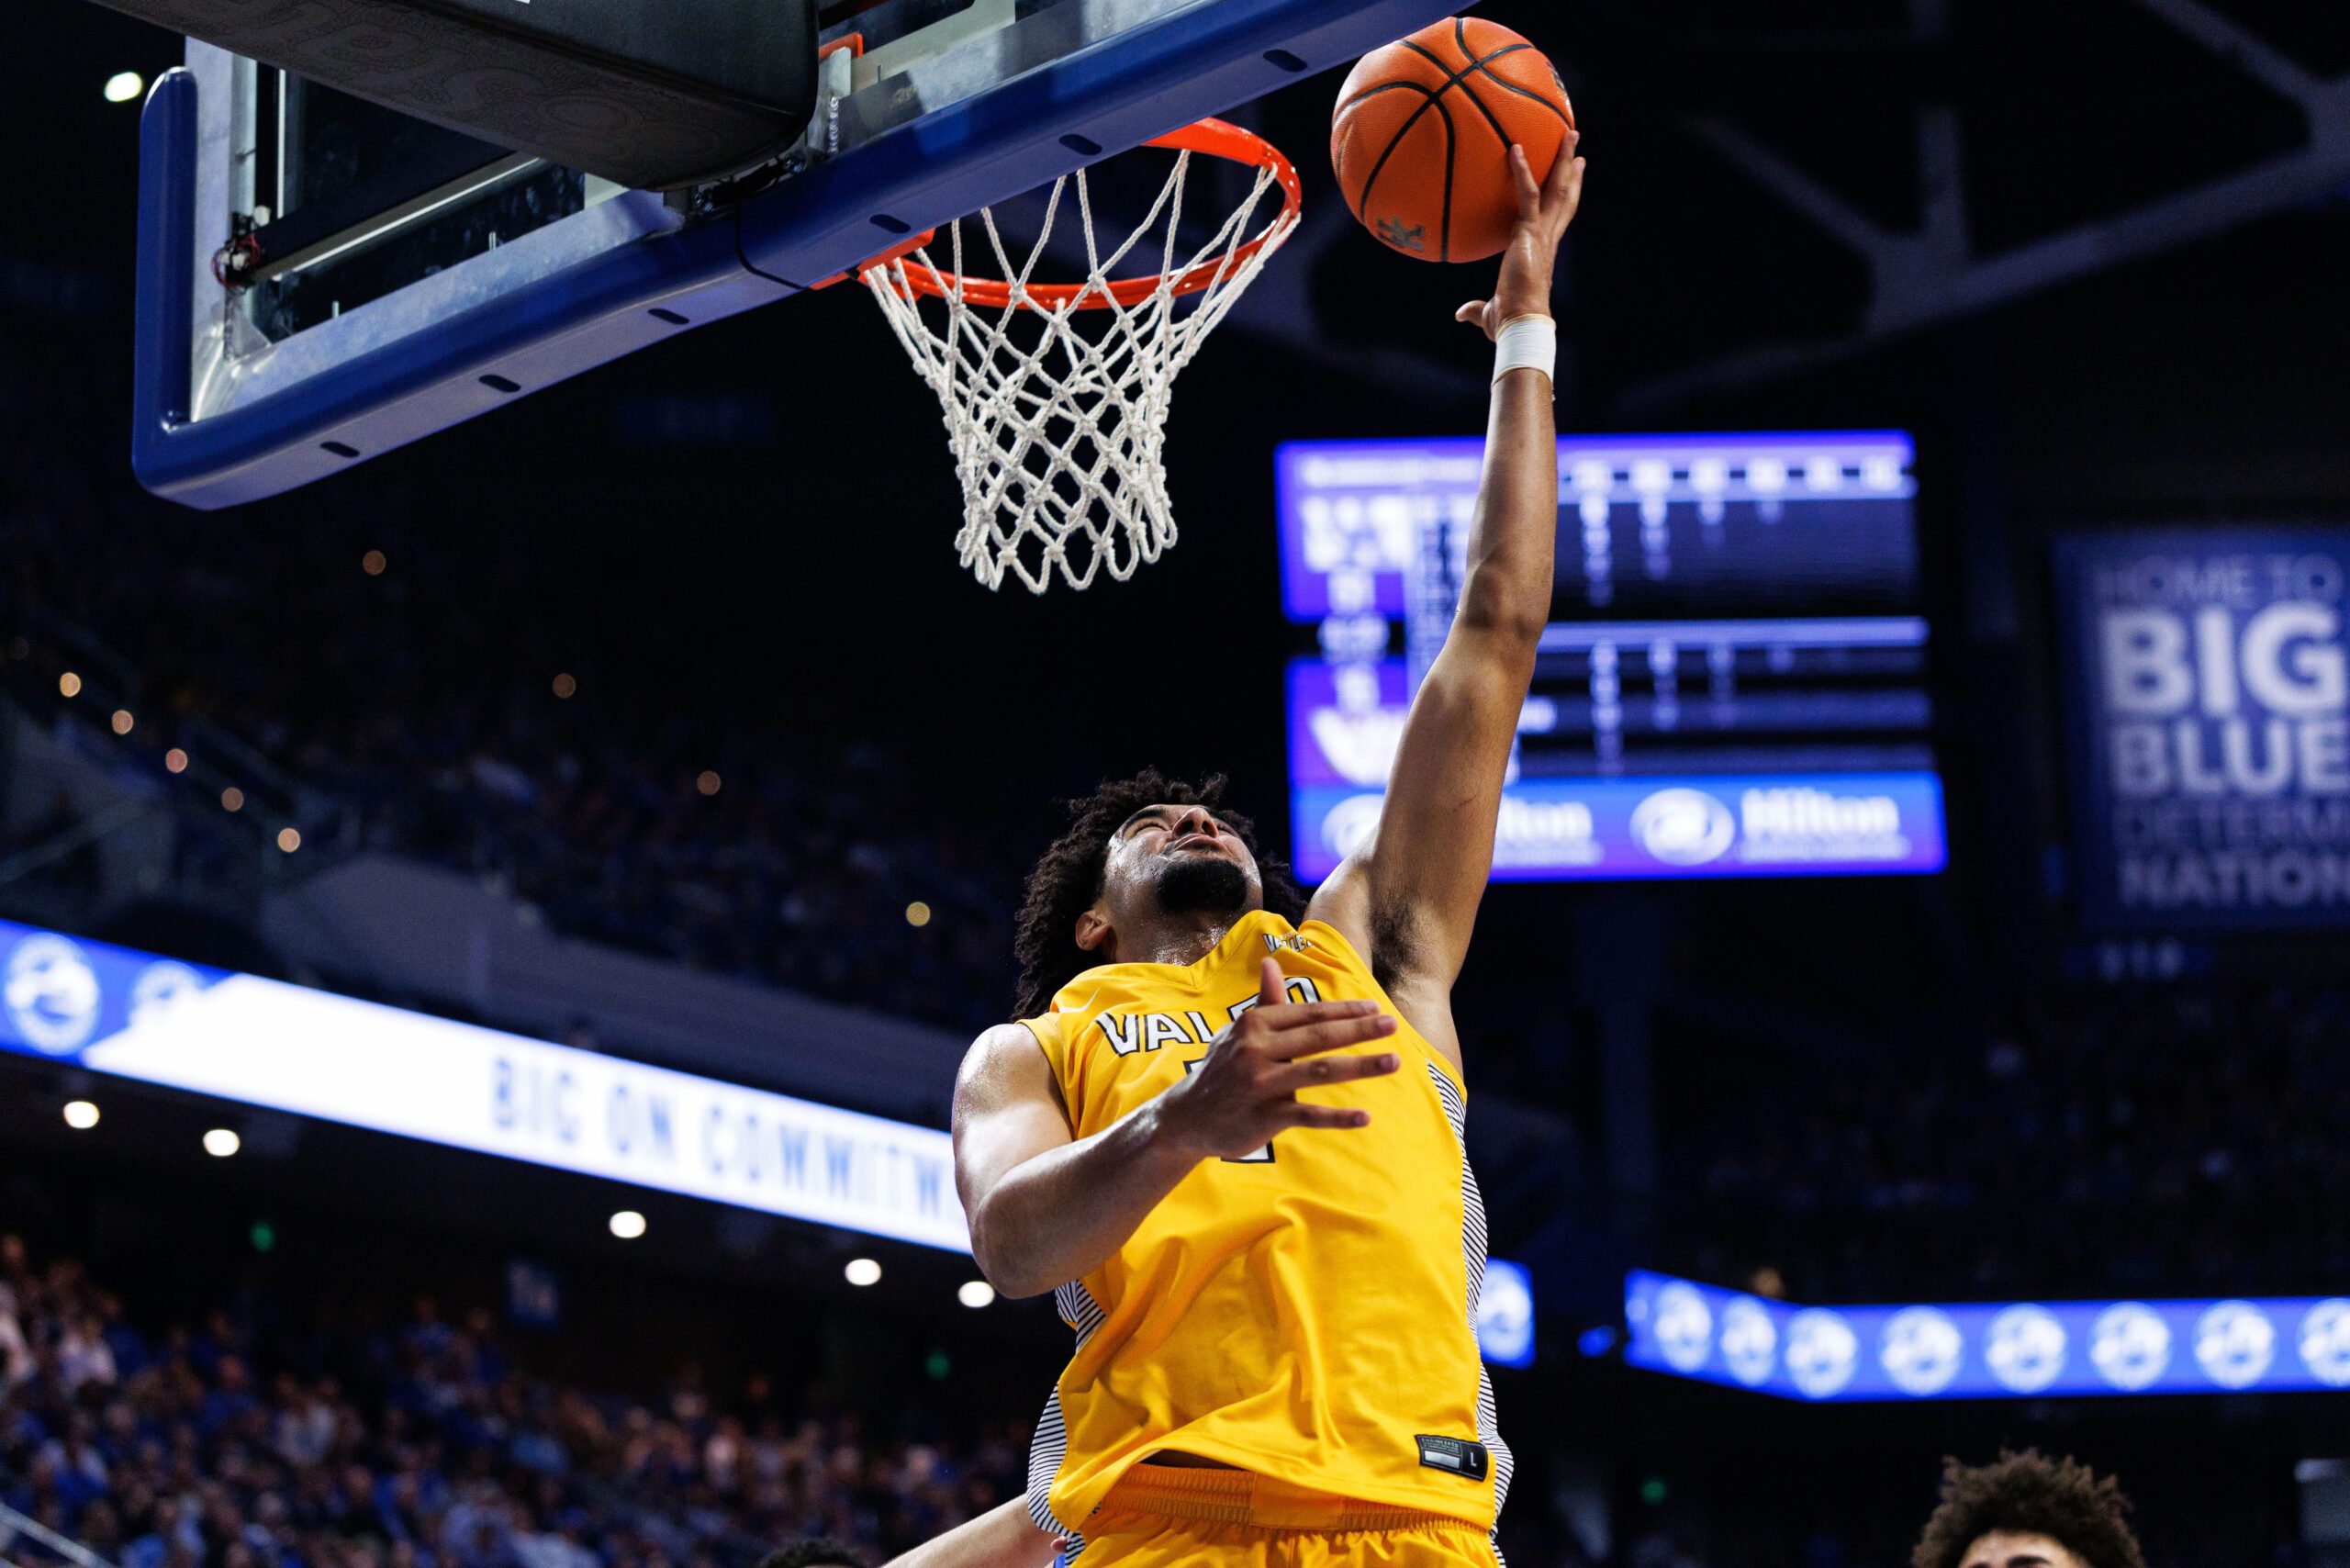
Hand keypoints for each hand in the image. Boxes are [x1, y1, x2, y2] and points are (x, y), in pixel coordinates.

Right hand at [1154, 958, 1400, 1161]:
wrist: (1185, 1117)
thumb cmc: (1221, 1069)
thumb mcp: (1238, 1032)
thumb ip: (1265, 1002)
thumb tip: (1270, 962)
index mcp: (1255, 1024)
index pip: (1308, 1013)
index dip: (1344, 1011)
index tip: (1375, 1010)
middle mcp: (1257, 1050)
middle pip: (1319, 1036)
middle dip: (1360, 1030)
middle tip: (1393, 1026)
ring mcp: (1261, 1084)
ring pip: (1320, 1071)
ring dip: (1361, 1065)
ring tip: (1393, 1062)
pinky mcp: (1264, 1117)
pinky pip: (1308, 1114)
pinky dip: (1338, 1117)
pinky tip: (1365, 1116)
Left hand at [1455, 129, 1584, 340]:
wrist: (1520, 321)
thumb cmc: (1508, 321)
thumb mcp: (1490, 311)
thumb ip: (1476, 308)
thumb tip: (1461, 314)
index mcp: (1543, 250)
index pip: (1559, 216)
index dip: (1567, 194)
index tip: (1575, 173)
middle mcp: (1548, 237)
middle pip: (1565, 196)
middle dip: (1570, 168)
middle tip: (1574, 143)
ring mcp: (1541, 233)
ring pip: (1557, 189)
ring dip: (1562, 159)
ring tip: (1568, 132)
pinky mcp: (1528, 232)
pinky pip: (1526, 194)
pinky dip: (1521, 171)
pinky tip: (1514, 149)